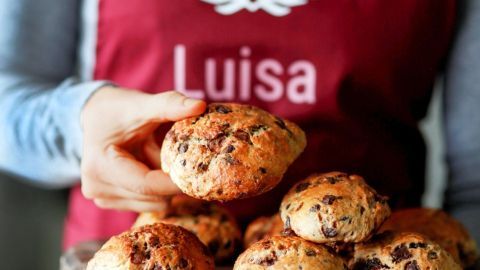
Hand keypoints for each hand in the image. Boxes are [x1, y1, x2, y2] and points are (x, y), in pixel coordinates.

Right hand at [80, 86, 205, 211]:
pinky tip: (148, 165)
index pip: (147, 185)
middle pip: (153, 197)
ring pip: (154, 203)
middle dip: (171, 178)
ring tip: (155, 155)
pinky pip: (149, 203)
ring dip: (164, 183)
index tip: (200, 171)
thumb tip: (200, 105)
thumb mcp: (143, 104)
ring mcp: (103, 198)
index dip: (176, 181)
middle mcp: (97, 188)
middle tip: (175, 152)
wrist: (96, 115)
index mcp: (100, 166)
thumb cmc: (118, 109)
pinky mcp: (112, 203)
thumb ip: (170, 105)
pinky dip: (157, 188)